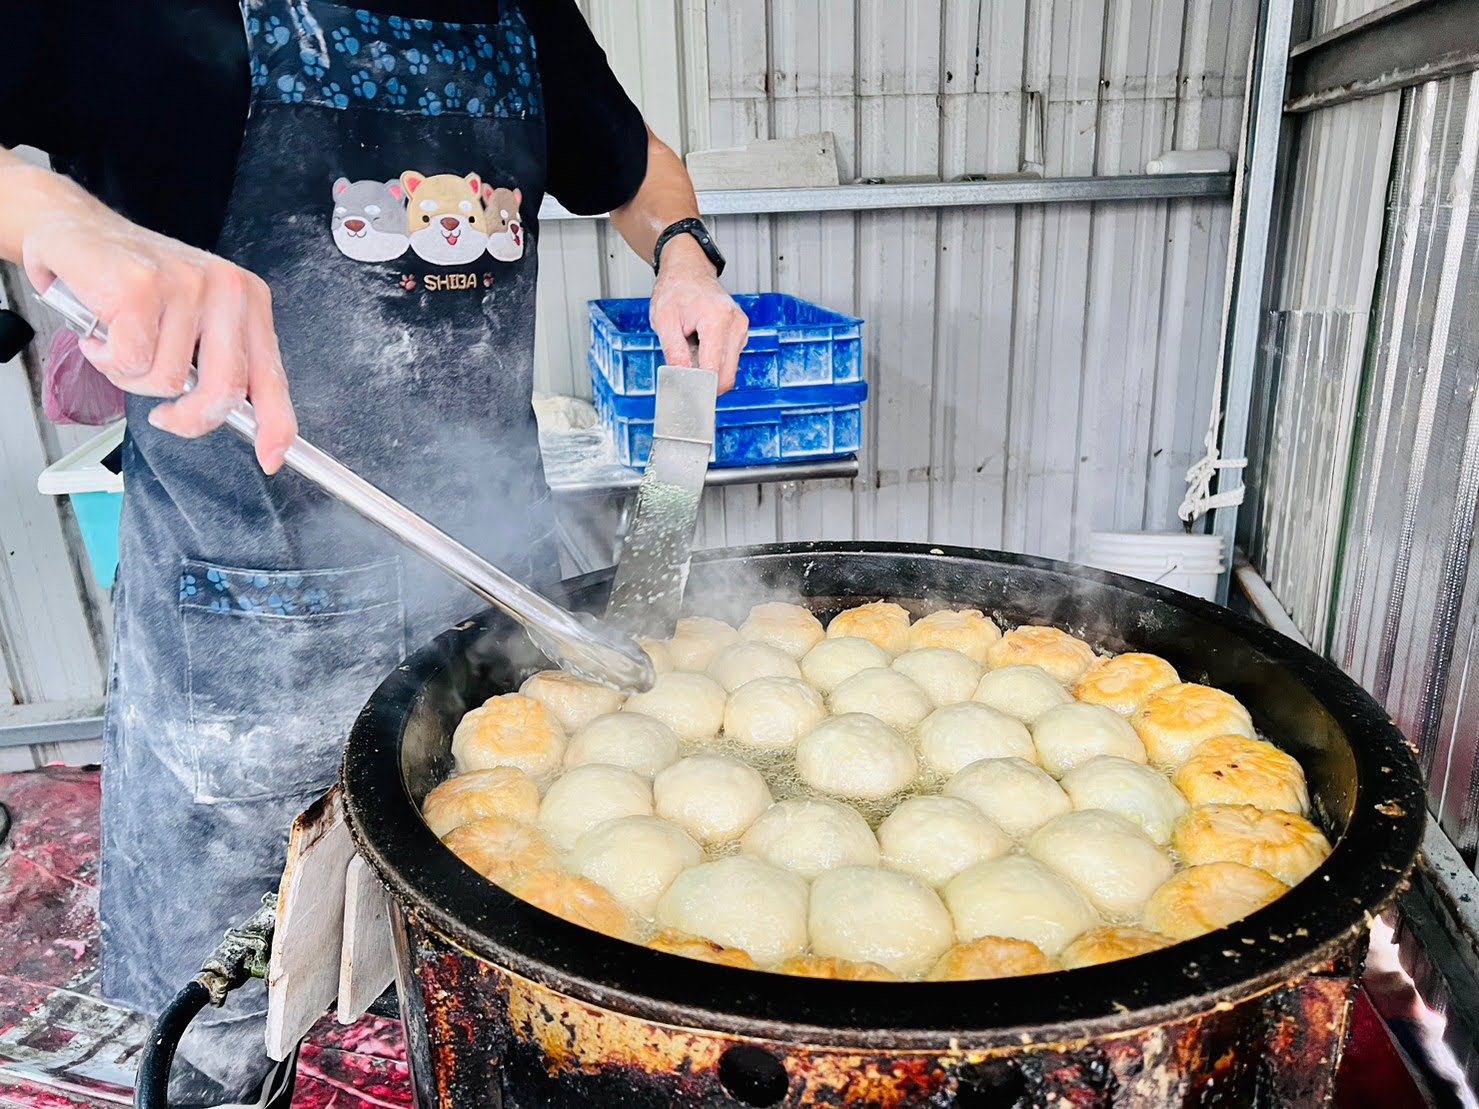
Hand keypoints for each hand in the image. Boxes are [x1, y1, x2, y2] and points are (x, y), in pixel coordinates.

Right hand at [9, 164, 296, 472]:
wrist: (74, 230)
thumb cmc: (132, 284)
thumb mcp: (192, 325)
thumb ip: (219, 367)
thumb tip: (246, 423)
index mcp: (248, 300)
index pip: (271, 376)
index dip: (275, 425)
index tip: (271, 458)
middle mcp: (227, 289)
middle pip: (225, 388)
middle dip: (190, 418)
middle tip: (165, 416)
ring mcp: (187, 284)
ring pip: (170, 381)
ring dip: (133, 378)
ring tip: (121, 344)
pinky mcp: (142, 285)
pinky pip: (130, 361)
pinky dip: (107, 359)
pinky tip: (101, 334)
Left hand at [648, 236, 747, 392]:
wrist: (688, 271)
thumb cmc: (676, 290)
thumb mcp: (664, 321)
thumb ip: (674, 353)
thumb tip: (681, 380)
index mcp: (717, 320)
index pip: (715, 370)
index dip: (700, 388)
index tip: (687, 397)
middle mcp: (736, 325)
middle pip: (726, 375)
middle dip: (705, 382)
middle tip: (683, 377)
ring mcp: (742, 329)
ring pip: (728, 370)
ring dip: (708, 369)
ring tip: (691, 348)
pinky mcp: (741, 333)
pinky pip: (729, 360)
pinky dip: (713, 361)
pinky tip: (700, 345)